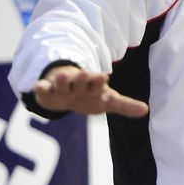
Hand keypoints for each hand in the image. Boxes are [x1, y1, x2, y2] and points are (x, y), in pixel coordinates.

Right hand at [33, 65, 148, 117]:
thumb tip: (146, 110)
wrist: (65, 94)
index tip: (103, 77)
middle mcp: (78, 83)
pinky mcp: (48, 90)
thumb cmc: (90, 96)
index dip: (99, 80)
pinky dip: (41, 87)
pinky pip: (44, 88)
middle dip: (82, 78)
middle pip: (80, 80)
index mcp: (94, 85)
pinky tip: (37, 86)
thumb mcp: (107, 101)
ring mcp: (62, 85)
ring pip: (62, 81)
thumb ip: (125, 106)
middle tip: (84, 74)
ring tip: (61, 77)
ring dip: (62, 79)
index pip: (98, 82)